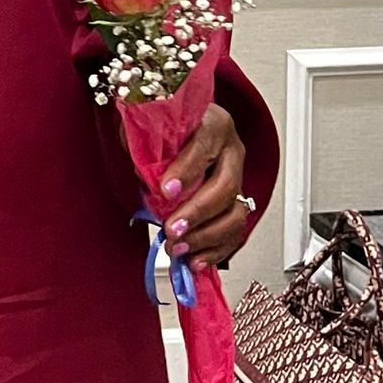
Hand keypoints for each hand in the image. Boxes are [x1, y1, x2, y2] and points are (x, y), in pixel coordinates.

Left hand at [158, 103, 250, 268]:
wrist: (178, 122)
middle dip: (197, 213)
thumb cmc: (164, 123)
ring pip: (236, 213)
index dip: (186, 171)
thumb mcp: (149, 124)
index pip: (203, 148)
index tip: (165, 190)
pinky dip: (215, 249)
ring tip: (179, 248)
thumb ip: (148, 145)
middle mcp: (231, 151)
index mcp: (213, 123)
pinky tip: (196, 259)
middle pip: (226, 186)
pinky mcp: (236, 201)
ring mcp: (238, 177)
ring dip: (206, 237)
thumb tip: (144, 175)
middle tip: (172, 229)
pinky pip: (234, 231)